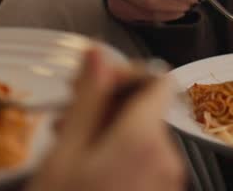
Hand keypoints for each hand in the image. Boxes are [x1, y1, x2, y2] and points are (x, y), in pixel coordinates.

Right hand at [27, 49, 183, 190]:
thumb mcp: (64, 155)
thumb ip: (87, 100)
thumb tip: (98, 53)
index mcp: (145, 140)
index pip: (157, 79)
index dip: (124, 72)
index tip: (89, 79)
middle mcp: (168, 158)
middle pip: (147, 108)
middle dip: (107, 102)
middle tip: (65, 111)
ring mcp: (168, 181)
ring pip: (142, 135)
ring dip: (108, 129)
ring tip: (66, 143)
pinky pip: (144, 161)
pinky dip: (117, 154)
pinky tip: (84, 163)